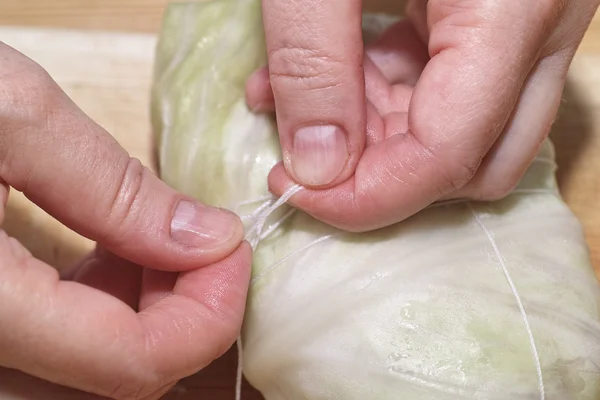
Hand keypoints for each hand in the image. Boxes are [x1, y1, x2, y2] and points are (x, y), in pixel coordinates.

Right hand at [0, 43, 249, 399]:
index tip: (231, 245)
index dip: (210, 312)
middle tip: (199, 240)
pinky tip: (109, 249)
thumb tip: (208, 238)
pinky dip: (102, 308)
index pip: (134, 362)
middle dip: (183, 313)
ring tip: (152, 237)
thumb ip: (112, 188)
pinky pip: (53, 348)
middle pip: (117, 379)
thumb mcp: (5, 112)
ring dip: (145, 311)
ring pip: (87, 372)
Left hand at [246, 0, 598, 231]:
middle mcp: (543, 27)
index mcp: (511, 10)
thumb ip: (312, 63)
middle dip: (382, 173)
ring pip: (466, 129)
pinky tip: (325, 73)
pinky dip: (389, 93)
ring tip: (294, 103)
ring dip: (377, 134)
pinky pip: (457, 85)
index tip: (293, 189)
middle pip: (474, 159)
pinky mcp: (501, 14)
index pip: (449, 152)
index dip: (368, 192)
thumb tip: (318, 168)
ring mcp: (530, 23)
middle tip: (303, 157)